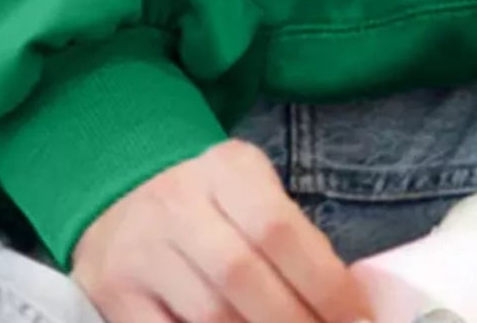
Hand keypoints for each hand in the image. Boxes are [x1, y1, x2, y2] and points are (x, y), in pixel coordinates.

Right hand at [72, 139, 370, 322]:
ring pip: (209, 316)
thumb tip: (358, 304)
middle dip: (297, 322)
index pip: (279, 229)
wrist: (122, 191)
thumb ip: (298, 240)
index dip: (326, 285)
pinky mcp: (114, 293)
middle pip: (244, 277)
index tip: (361, 320)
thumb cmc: (211, 202)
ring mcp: (141, 250)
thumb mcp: (254, 193)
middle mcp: (177, 202)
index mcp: (225, 169)